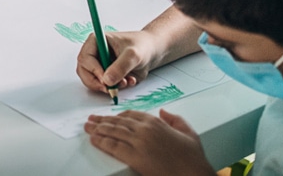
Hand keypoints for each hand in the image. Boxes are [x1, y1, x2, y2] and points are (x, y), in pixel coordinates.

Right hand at [76, 29, 162, 92]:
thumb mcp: (133, 55)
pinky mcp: (106, 74)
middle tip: (110, 89)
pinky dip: (115, 88)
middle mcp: (94, 52)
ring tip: (125, 83)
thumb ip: (120, 66)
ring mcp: (99, 64)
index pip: (85, 58)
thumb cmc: (142, 46)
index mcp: (96, 41)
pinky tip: (129, 81)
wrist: (152, 52)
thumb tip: (106, 80)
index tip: (106, 80)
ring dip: (107, 86)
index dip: (94, 70)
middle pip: (84, 71)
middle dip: (97, 82)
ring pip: (92, 80)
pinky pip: (104, 86)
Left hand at [84, 110, 212, 175]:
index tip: (110, 117)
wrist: (194, 174)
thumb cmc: (193, 159)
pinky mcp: (135, 157)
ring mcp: (139, 142)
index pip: (131, 115)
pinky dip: (102, 141)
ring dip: (98, 129)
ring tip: (88, 128)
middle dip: (102, 120)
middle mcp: (145, 129)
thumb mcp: (189, 133)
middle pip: (118, 122)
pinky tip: (94, 139)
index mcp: (156, 122)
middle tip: (91, 120)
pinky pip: (114, 146)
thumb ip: (175, 119)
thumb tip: (163, 112)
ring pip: (113, 131)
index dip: (117, 116)